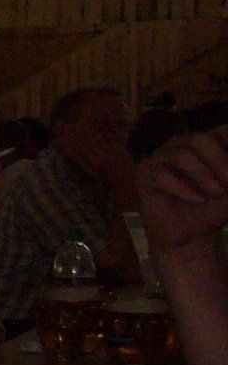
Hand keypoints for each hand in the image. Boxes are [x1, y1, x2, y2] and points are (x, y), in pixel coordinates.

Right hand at [139, 129, 227, 254]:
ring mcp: (162, 156)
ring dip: (203, 176)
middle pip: (200, 138)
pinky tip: (197, 200)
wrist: (190, 233)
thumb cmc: (215, 206)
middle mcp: (183, 143)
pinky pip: (163, 176)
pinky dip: (185, 190)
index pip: (222, 131)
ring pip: (181, 156)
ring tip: (215, 193)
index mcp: (208, 140)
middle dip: (219, 160)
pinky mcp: (144, 174)